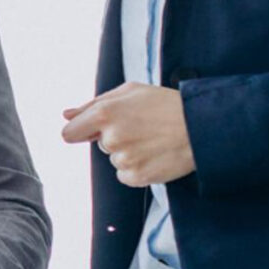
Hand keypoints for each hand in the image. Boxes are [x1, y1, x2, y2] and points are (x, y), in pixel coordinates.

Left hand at [62, 82, 194, 187]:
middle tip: (142, 128)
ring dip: (129, 152)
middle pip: (99, 145)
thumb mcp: (130, 92)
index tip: (91, 131)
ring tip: (153, 140)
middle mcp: (111, 138)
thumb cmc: (165, 104)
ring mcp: (124, 159)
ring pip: (114, 159)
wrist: (202, 126)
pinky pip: (125, 175)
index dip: (81, 132)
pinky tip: (155, 154)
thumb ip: (92, 104)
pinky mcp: (136, 176)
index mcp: (104, 113)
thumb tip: (66, 114)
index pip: (69, 133)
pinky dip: (137, 168)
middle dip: (115, 137)